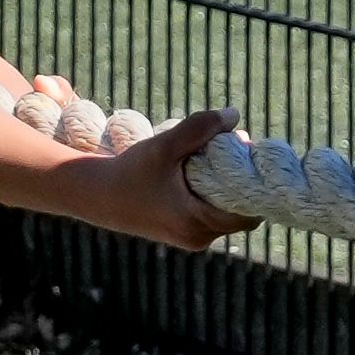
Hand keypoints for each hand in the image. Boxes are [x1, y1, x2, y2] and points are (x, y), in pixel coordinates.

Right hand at [84, 109, 246, 249]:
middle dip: (242, 184)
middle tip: (233, 151)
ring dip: (229, 190)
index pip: (249, 212)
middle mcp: (198, 237)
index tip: (250, 157)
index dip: (255, 185)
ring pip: (229, 215)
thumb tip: (234, 116)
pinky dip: (216, 197)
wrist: (99, 196)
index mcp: (195, 222)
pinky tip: (203, 173)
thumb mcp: (163, 146)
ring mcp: (192, 239)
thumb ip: (198, 128)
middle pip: (242, 213)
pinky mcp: (185, 235)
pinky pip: (214, 217)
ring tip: (215, 160)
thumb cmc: (130, 170)